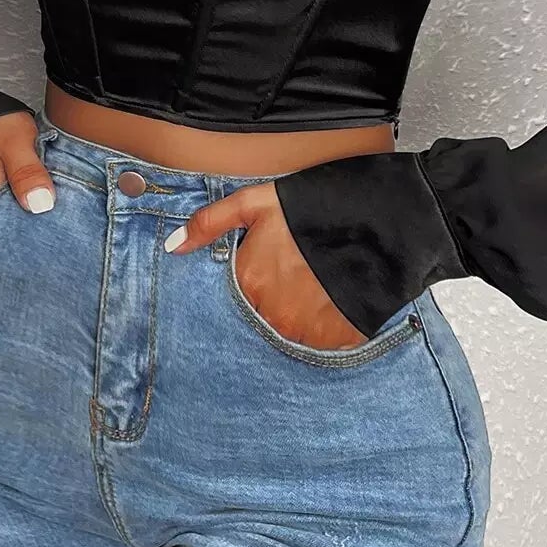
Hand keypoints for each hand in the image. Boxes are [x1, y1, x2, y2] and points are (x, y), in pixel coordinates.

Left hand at [166, 182, 367, 349]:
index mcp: (250, 284)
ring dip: (303, 316)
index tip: (276, 270)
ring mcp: (306, 331)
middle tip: (301, 277)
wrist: (373, 221)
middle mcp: (273, 315)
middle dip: (279, 301)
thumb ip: (210, 224)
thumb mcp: (254, 204)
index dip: (258, 282)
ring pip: (294, 332)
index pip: (241, 298)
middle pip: (266, 318)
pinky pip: (324, 342)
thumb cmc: (308, 210)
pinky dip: (328, 326)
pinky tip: (336, 300)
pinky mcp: (336, 340)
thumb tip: (174, 246)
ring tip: (321, 286)